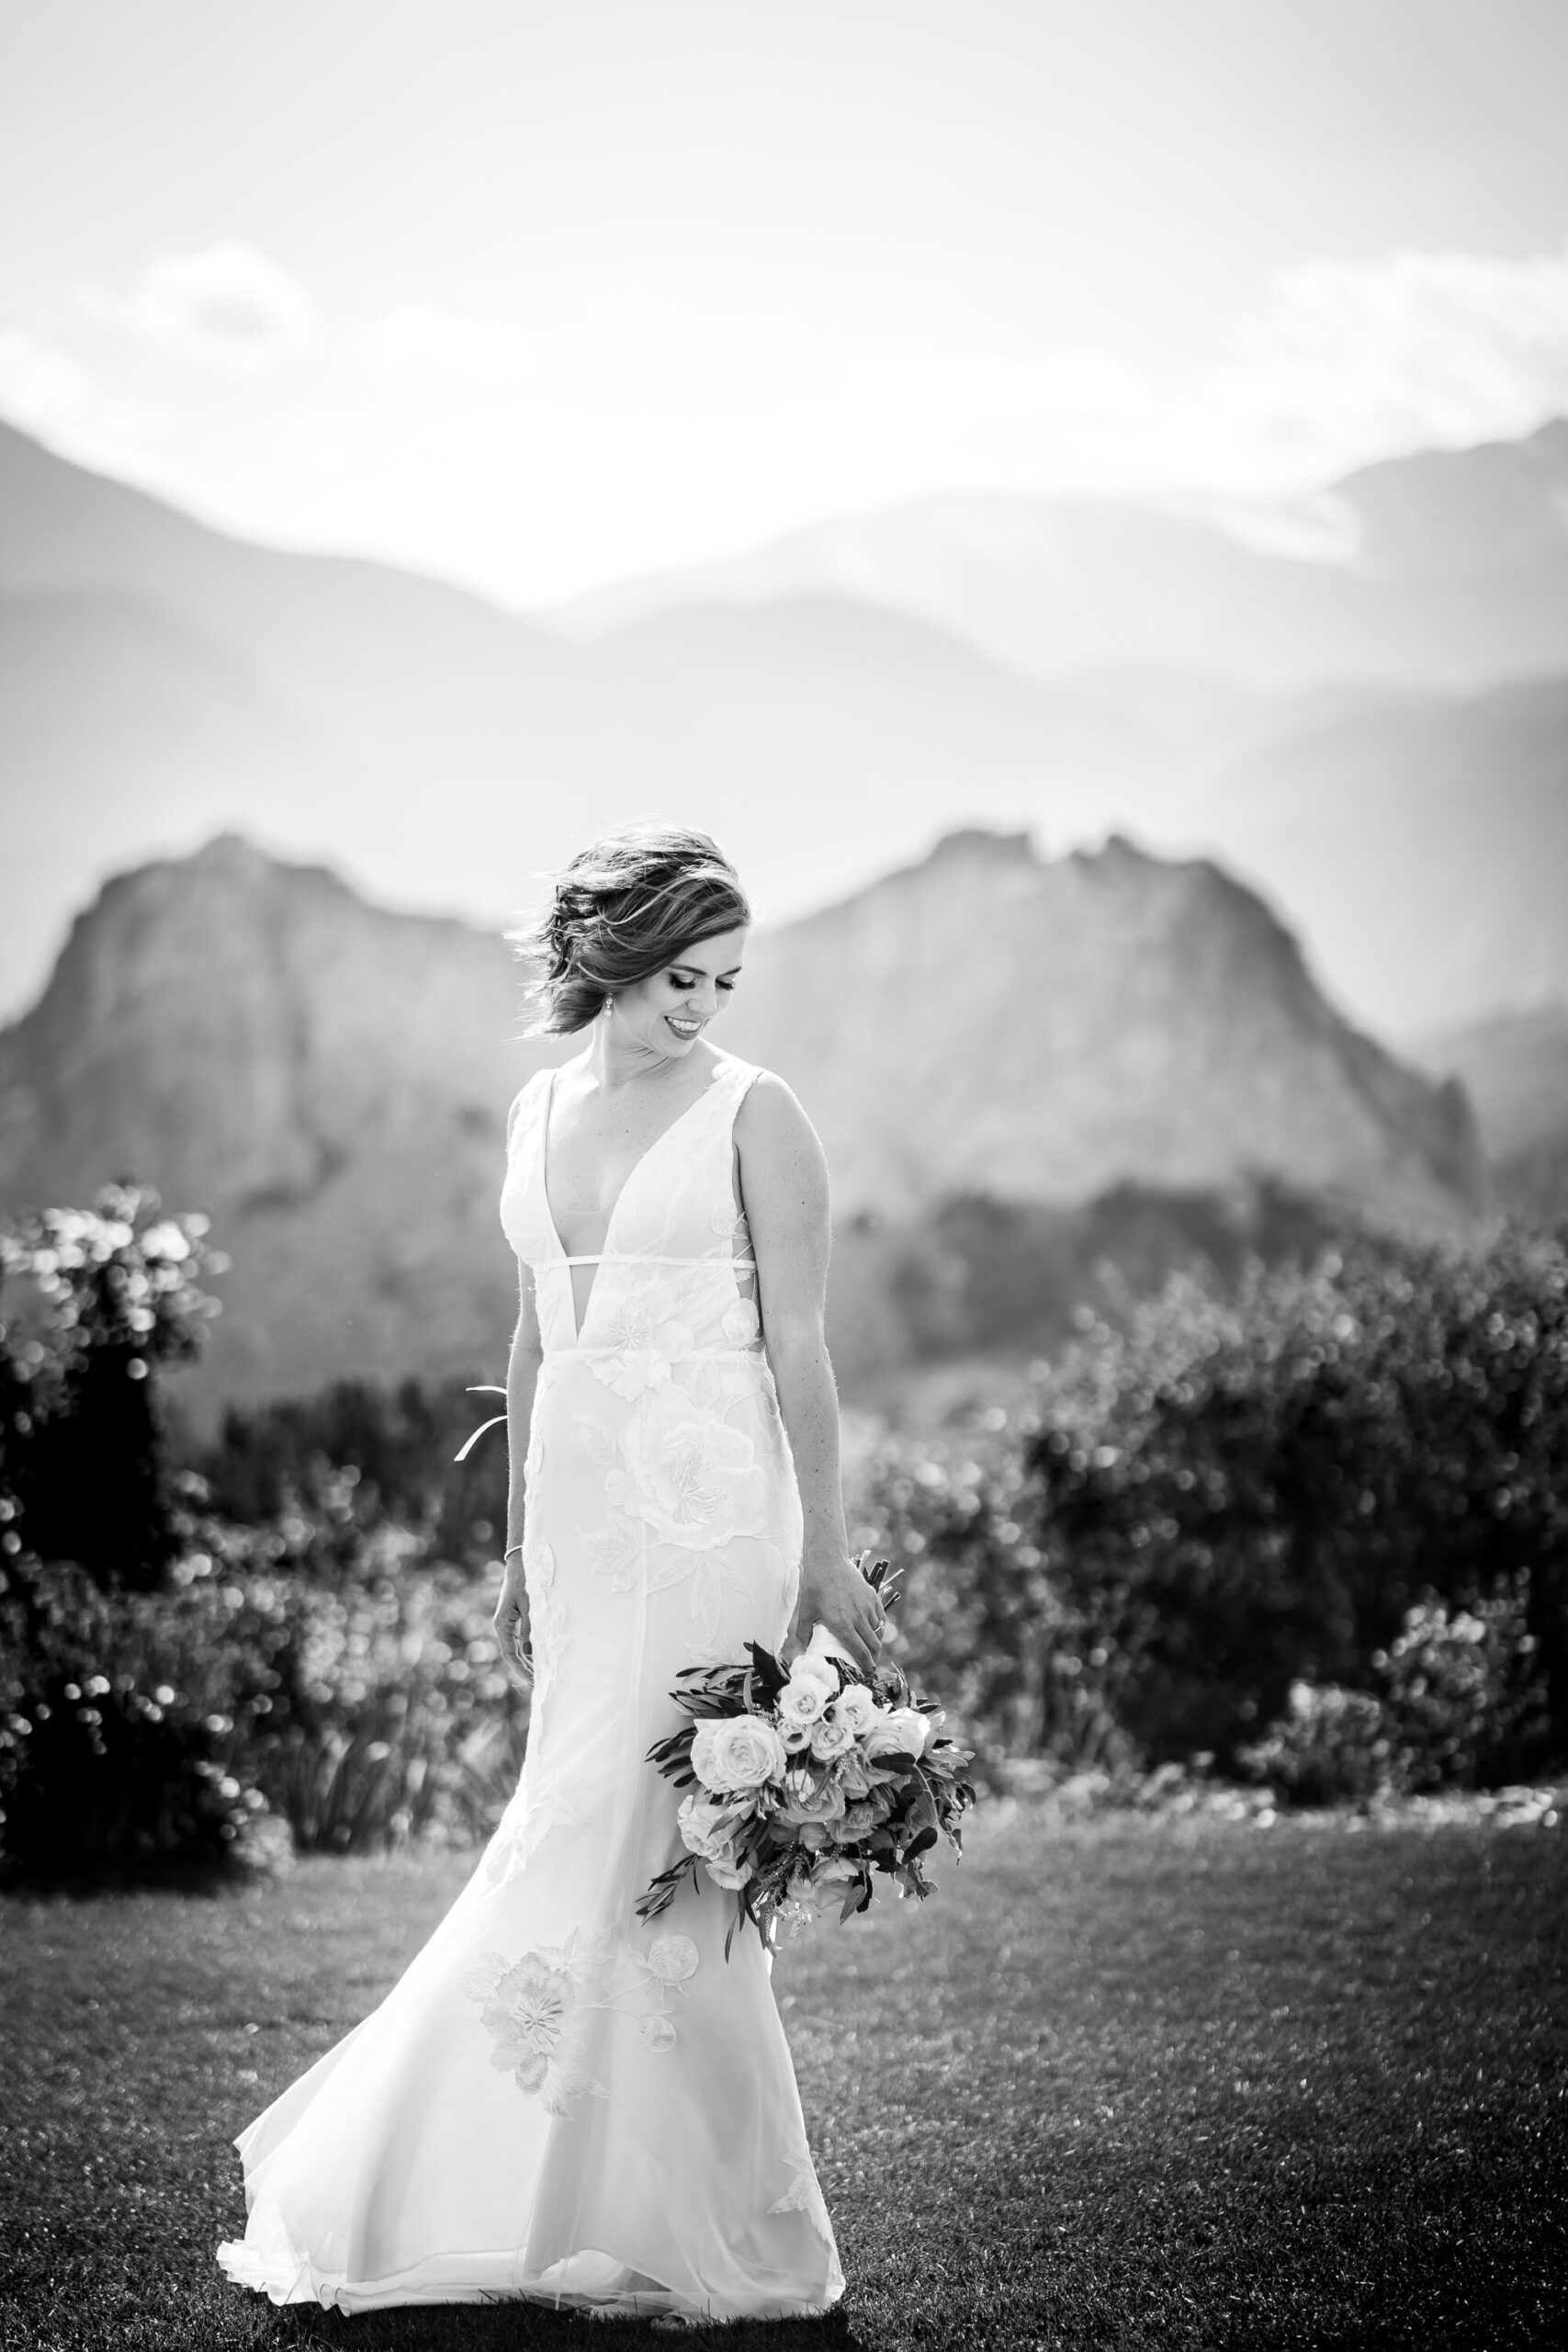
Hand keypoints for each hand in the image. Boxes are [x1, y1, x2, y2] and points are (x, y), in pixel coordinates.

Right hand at [492, 1558, 532, 1681]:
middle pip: (512, 1655)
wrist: (520, 1564)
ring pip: (515, 1649)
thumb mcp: (529, 1604)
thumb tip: (529, 1651)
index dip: (520, 1669)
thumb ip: (529, 1627)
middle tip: (539, 1683)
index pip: (509, 1654)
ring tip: (540, 1676)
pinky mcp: (513, 1621)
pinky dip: (528, 1651)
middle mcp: (502, 1626)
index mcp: (502, 1624)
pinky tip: (537, 1659)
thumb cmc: (525, 1581)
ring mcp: (507, 1624)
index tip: (532, 1681)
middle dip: (524, 1669)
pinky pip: (519, 1641)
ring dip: (526, 1662)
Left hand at [793, 1547, 883, 1676]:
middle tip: (870, 1664)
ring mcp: (867, 1607)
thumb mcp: (805, 1612)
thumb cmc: (814, 1587)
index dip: (866, 1664)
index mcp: (841, 1625)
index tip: (867, 1671)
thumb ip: (804, 1633)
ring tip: (872, 1649)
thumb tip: (807, 1647)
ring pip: (878, 1632)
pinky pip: (881, 1618)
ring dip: (876, 1643)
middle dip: (873, 1658)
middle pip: (873, 1645)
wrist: (827, 1561)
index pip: (860, 1651)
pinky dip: (881, 1628)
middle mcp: (857, 1618)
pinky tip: (876, 1631)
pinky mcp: (872, 1597)